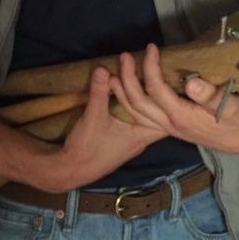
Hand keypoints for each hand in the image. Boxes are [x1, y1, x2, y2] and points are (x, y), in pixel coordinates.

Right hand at [56, 66, 164, 189]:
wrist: (71, 171)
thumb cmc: (86, 148)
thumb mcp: (92, 118)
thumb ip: (99, 93)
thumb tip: (102, 68)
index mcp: (140, 135)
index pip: (166, 118)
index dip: (168, 101)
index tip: (167, 81)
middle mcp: (141, 139)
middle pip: (158, 116)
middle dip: (156, 95)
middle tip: (157, 76)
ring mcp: (132, 142)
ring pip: (147, 119)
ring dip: (144, 100)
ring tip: (144, 80)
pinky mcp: (123, 141)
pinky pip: (137, 122)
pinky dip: (135, 108)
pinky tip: (130, 96)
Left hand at [109, 44, 238, 153]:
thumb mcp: (234, 107)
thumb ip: (212, 96)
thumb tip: (192, 82)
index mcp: (183, 117)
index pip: (156, 90)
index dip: (150, 67)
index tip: (151, 47)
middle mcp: (172, 125)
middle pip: (138, 104)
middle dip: (126, 79)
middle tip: (124, 56)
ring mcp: (172, 128)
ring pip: (137, 114)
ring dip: (123, 94)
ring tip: (113, 75)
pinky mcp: (175, 127)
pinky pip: (144, 118)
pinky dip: (132, 104)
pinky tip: (129, 94)